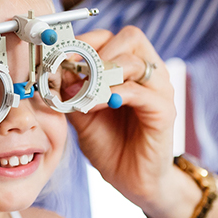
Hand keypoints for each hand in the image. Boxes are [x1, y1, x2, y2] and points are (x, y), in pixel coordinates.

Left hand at [71, 27, 195, 217]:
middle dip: (97, 51)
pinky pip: (139, 92)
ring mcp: (160, 91)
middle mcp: (150, 74)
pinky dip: (113, 94)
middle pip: (131, 38)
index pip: (114, 36)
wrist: (131, 180)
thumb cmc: (111, 145)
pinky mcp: (163, 112)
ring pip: (135, 62)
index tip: (63, 56)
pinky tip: (96, 105)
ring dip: (102, 73)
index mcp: (132, 70)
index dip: (87, 41)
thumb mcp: (82, 114)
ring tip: (82, 92)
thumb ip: (72, 91)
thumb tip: (54, 70)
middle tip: (75, 71)